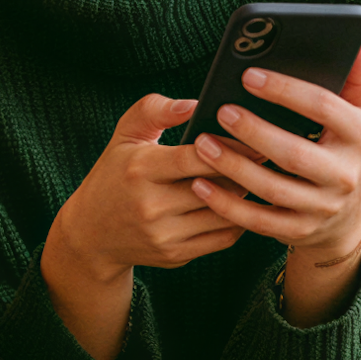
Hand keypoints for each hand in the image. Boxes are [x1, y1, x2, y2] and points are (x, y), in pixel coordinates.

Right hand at [41, 93, 243, 359]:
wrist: (91, 234)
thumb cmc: (113, 174)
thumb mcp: (124, 135)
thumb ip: (155, 109)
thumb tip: (195, 104)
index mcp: (139, 169)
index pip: (196, 157)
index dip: (230, 146)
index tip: (256, 136)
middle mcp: (151, 205)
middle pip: (216, 186)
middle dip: (245, 170)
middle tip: (270, 154)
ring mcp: (165, 234)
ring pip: (224, 213)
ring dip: (245, 195)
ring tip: (260, 177)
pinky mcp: (176, 255)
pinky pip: (222, 237)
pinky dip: (239, 219)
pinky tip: (243, 203)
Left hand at [189, 34, 360, 325]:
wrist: (345, 219)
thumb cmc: (340, 149)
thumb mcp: (356, 113)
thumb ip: (356, 74)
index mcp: (359, 136)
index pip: (325, 108)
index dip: (286, 90)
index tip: (247, 74)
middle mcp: (345, 175)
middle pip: (295, 154)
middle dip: (255, 131)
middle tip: (221, 111)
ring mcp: (321, 209)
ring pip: (272, 189)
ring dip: (233, 166)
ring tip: (202, 143)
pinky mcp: (298, 232)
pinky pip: (257, 221)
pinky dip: (227, 204)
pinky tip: (200, 183)